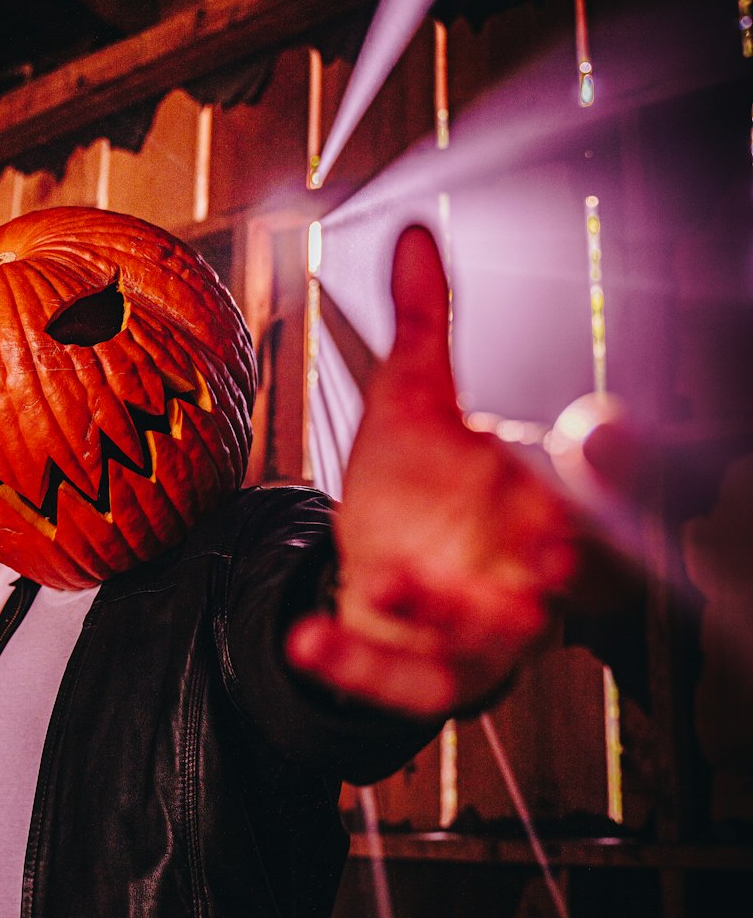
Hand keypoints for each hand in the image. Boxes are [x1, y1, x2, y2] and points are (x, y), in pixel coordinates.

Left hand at [286, 225, 579, 715]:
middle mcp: (534, 569)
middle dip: (566, 560)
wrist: (378, 574)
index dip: (612, 462)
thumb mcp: (415, 402)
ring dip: (447, 613)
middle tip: (553, 549)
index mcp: (546, 496)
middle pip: (571, 571)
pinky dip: (361, 667)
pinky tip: (304, 640)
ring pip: (491, 633)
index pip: (604, 480)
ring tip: (388, 581)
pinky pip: (411, 683)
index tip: (599, 433)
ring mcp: (490, 629)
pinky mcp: (438, 676)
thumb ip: (426, 328)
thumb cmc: (418, 491)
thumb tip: (412, 234)